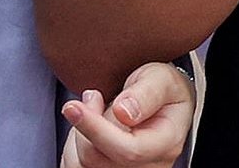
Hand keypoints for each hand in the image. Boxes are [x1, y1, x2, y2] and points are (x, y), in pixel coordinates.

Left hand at [62, 63, 195, 166]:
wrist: (160, 102)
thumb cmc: (161, 89)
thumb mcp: (161, 79)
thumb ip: (146, 93)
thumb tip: (123, 112)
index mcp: (166, 144)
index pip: (129, 151)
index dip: (96, 130)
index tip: (72, 106)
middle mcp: (150, 166)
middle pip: (98, 158)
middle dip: (86, 123)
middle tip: (93, 96)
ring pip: (83, 164)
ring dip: (78, 133)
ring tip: (94, 109)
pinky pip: (76, 166)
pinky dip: (73, 145)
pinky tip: (88, 127)